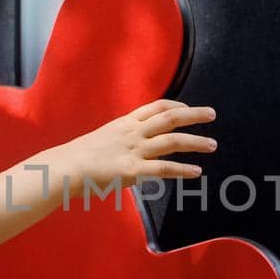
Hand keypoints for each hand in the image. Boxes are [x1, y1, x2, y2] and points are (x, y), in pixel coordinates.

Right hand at [49, 98, 216, 195]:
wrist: (66, 167)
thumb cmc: (82, 156)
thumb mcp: (105, 138)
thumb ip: (123, 138)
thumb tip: (134, 144)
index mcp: (126, 122)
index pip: (157, 106)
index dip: (177, 106)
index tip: (189, 109)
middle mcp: (133, 132)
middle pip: (170, 118)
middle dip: (194, 115)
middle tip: (212, 114)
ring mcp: (134, 150)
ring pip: (172, 141)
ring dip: (195, 142)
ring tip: (213, 145)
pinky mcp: (133, 170)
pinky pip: (163, 169)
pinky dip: (182, 170)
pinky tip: (196, 173)